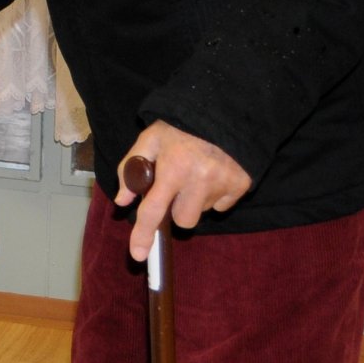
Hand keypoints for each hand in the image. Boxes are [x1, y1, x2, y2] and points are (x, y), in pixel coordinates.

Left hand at [115, 120, 251, 261]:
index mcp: (173, 167)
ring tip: (198, 172)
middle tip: (178, 184)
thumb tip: (122, 200)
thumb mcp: (151, 137)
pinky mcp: (241, 185)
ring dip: (196, 200)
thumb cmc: (182, 123)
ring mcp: (223, 183)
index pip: (153, 210)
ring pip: (202, 212)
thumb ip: (131, 167)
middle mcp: (199, 179)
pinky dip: (216, 195)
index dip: (143, 234)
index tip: (137, 254)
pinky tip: (215, 172)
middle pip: (182, 220)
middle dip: (177, 208)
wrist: (225, 108)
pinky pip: (223, 205)